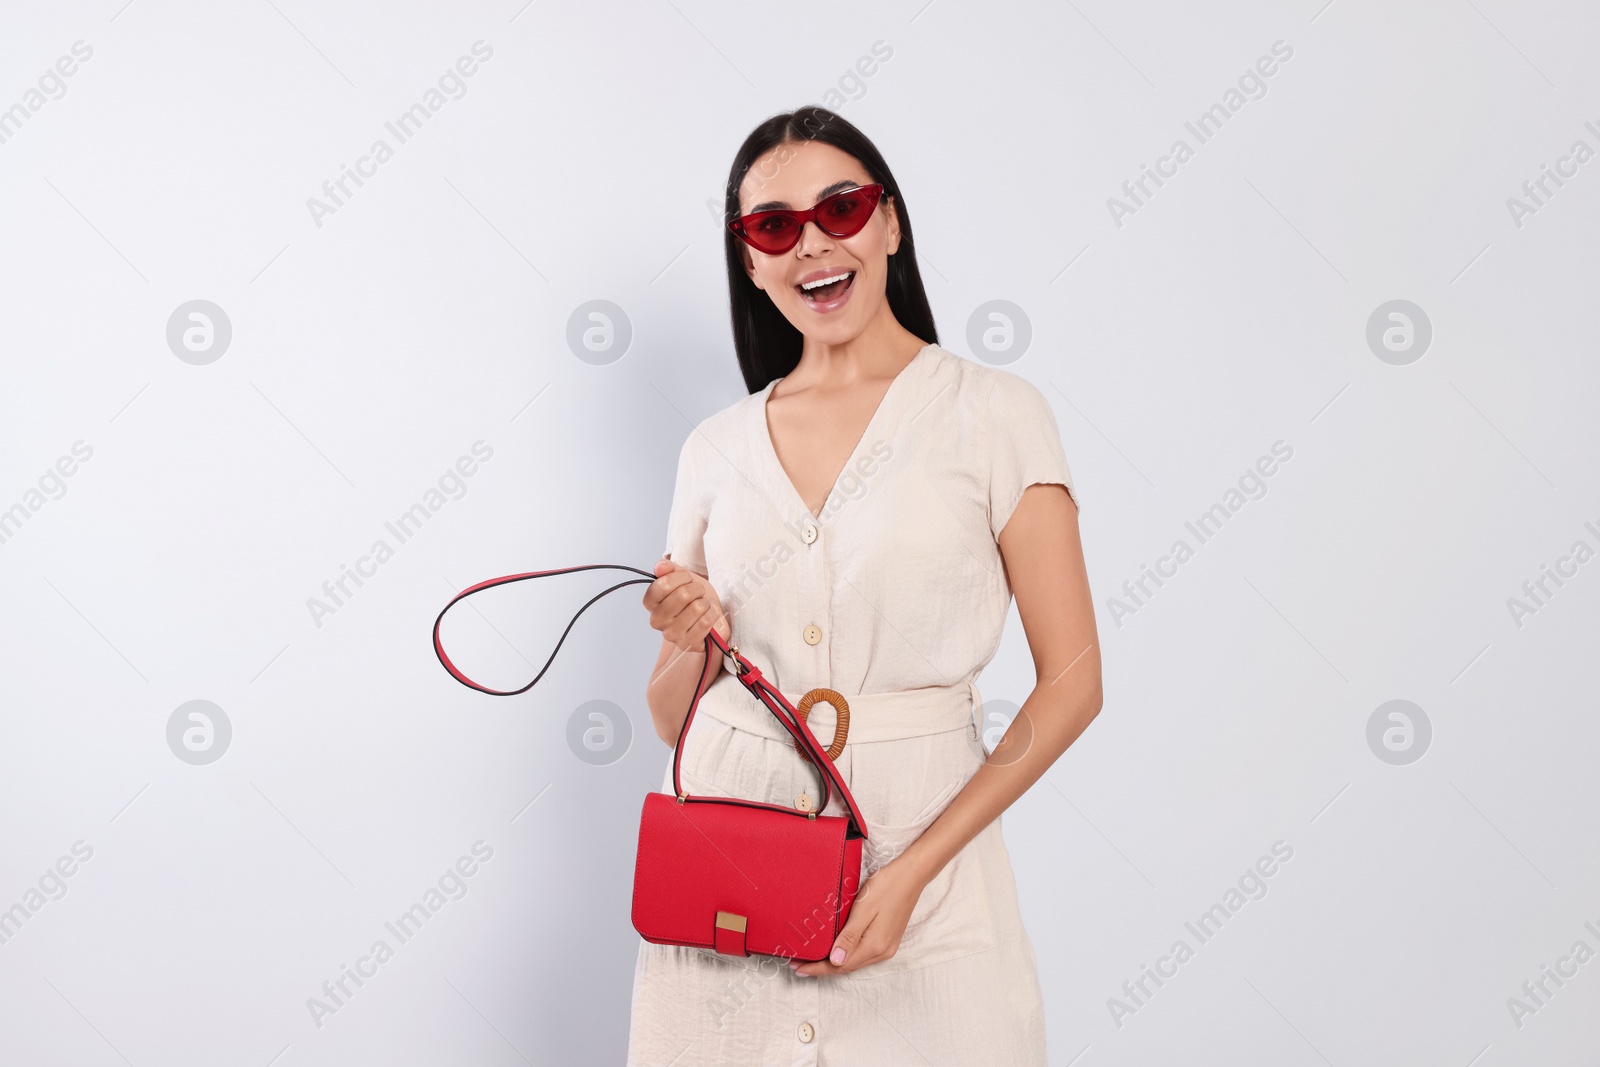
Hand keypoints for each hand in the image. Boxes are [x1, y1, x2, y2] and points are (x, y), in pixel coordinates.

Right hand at [643, 557, 729, 652]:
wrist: (707, 616)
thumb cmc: (692, 597)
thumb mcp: (681, 578)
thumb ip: (668, 569)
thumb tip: (661, 566)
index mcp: (651, 602)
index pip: (663, 584)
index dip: (681, 577)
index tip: (688, 578)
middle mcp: (656, 620)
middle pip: (682, 595)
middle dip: (697, 589)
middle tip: (698, 592)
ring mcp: (671, 634)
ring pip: (696, 608)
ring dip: (705, 602)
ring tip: (703, 604)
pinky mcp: (687, 644)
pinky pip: (705, 622)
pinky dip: (712, 614)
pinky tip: (708, 615)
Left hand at [791, 859, 928, 976]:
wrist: (911, 875)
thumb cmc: (887, 886)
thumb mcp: (864, 909)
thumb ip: (849, 937)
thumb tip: (835, 962)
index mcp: (874, 946)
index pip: (839, 966)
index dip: (817, 969)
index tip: (798, 968)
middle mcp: (882, 952)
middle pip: (847, 967)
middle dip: (823, 968)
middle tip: (799, 964)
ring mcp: (887, 947)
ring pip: (855, 962)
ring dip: (834, 963)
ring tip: (814, 959)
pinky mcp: (888, 939)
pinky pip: (863, 954)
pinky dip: (847, 955)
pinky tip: (837, 950)